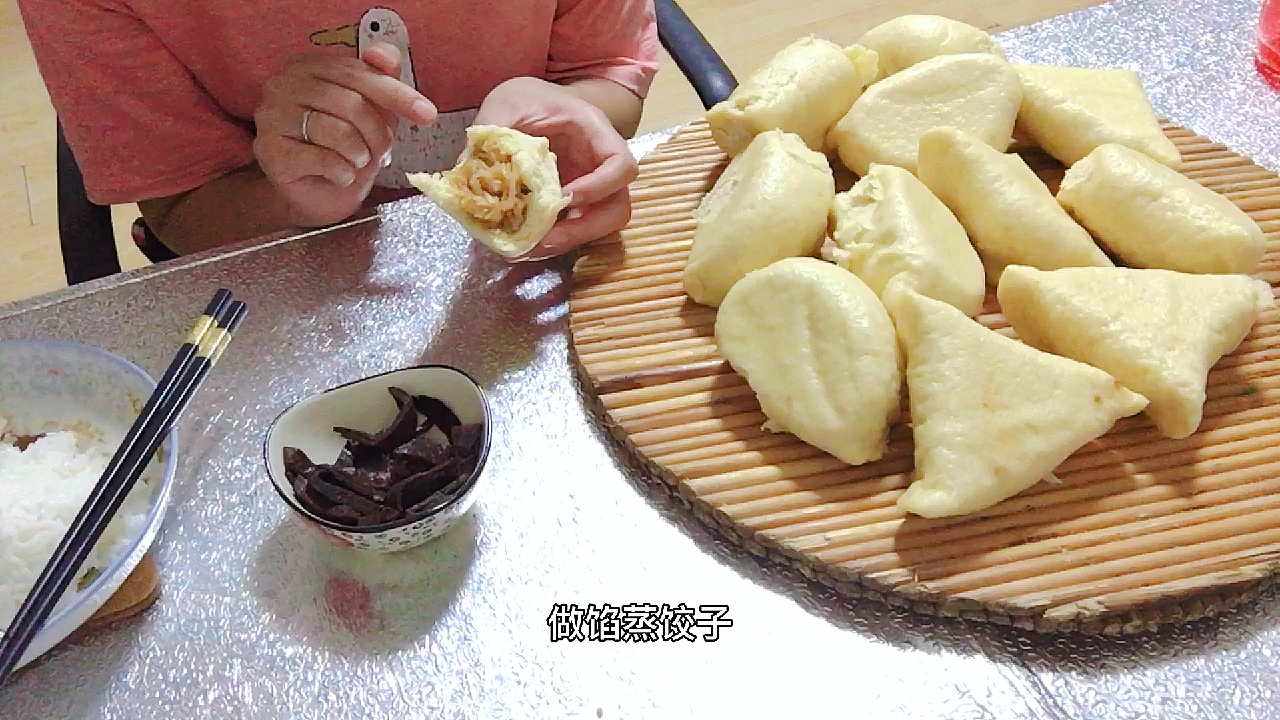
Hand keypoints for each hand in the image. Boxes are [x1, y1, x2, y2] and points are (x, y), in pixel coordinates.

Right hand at [252, 42, 436, 226]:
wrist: (316, 194)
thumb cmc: (342, 148)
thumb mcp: (371, 111)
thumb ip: (379, 79)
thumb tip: (387, 55)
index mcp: (309, 67)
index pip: (357, 73)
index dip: (395, 94)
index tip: (427, 114)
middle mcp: (284, 85)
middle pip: (350, 102)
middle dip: (378, 134)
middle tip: (383, 154)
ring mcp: (272, 117)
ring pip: (336, 131)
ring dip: (360, 154)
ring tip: (359, 162)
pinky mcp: (270, 151)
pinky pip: (322, 159)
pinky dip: (343, 172)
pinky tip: (342, 175)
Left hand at [474, 77, 637, 259]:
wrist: (530, 103)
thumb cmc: (526, 98)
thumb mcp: (506, 104)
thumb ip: (492, 132)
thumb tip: (471, 173)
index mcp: (595, 132)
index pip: (621, 166)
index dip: (599, 188)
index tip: (562, 198)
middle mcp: (600, 166)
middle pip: (617, 209)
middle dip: (582, 230)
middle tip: (542, 240)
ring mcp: (591, 190)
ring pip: (597, 227)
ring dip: (565, 242)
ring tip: (526, 248)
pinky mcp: (573, 207)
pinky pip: (572, 230)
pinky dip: (550, 241)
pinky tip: (519, 243)